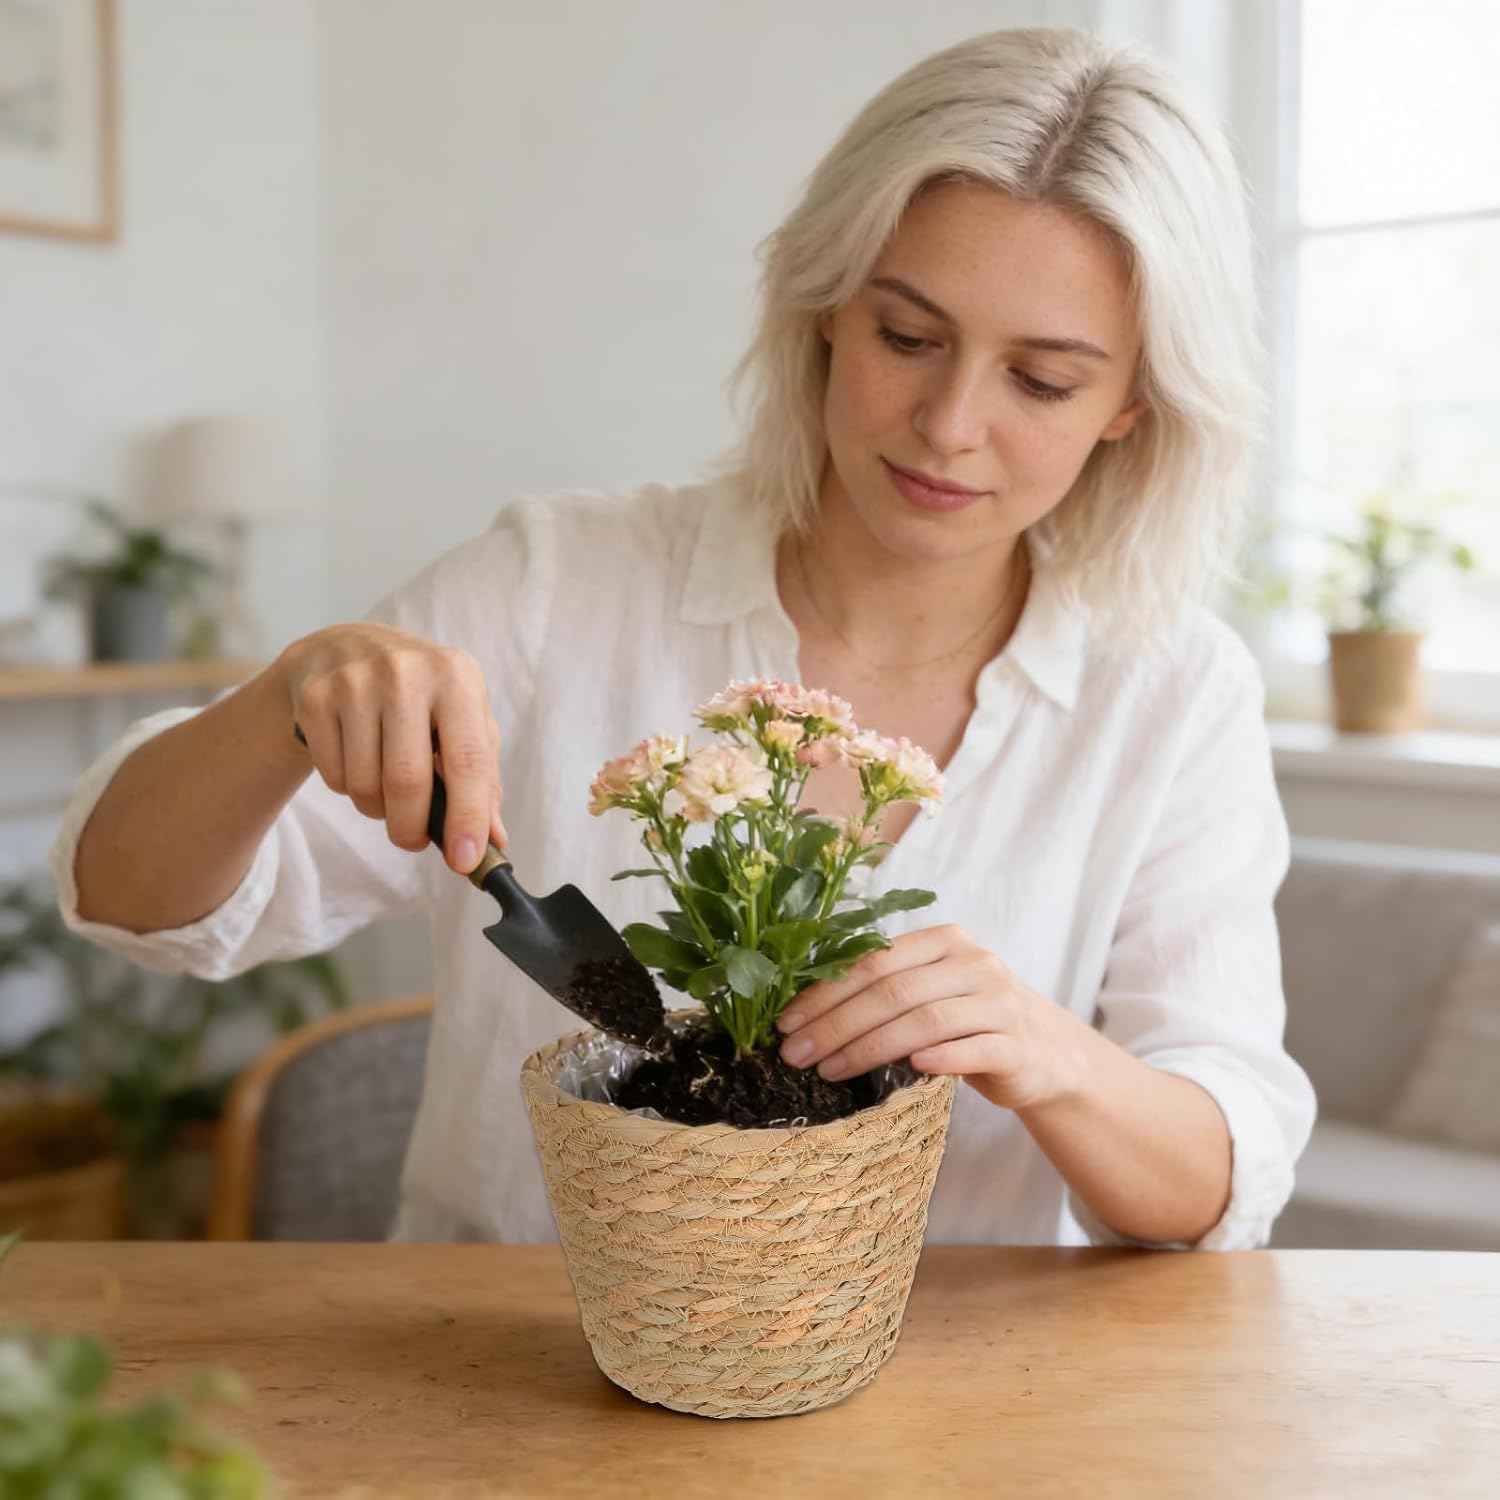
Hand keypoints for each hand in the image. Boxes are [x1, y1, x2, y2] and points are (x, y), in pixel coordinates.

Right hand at [280, 623, 505, 874]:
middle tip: (414, 840)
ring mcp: (354, 682)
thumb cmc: (421, 695)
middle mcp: (406, 673)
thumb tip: (493, 839)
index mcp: (456, 677)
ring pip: (364, 786)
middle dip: (412, 828)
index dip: (468, 816)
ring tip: (386, 787)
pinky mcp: (314, 698)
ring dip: (378, 808)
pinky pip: (334, 776)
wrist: (346, 648)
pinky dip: (348, 788)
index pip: (468, 759)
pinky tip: (357, 759)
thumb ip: (483, 779)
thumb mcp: (463, 719)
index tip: (465, 860)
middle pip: (407, 781)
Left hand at [775, 923, 1081, 1110]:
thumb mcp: (930, 992)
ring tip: (830, 1070)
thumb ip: (885, 989)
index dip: (825, 992)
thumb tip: (804, 1012)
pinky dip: (938, 1058)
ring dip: (870, 1047)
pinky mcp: (1015, 1045)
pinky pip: (970, 1050)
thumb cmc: (968, 1020)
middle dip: (836, 1024)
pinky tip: (908, 1071)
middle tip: (796, 1053)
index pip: (873, 962)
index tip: (786, 1022)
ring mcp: (998, 1003)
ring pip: (924, 1021)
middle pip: (892, 992)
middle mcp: (973, 964)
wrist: (1044, 1052)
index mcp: (943, 942)